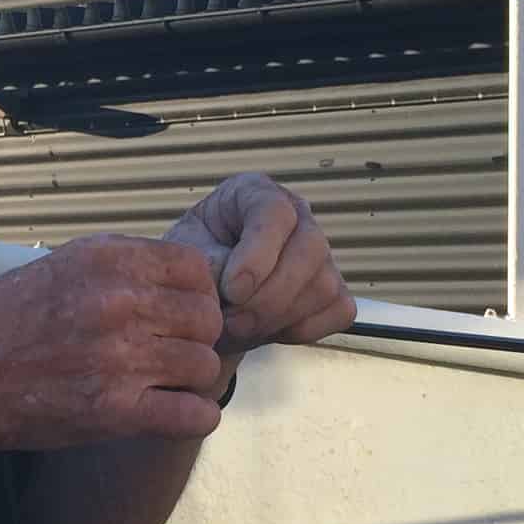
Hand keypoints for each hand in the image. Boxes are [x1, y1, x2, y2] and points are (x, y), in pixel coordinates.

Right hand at [0, 235, 228, 451]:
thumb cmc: (6, 322)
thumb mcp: (64, 266)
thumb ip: (125, 266)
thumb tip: (189, 279)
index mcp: (107, 259)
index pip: (197, 269)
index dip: (196, 295)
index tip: (175, 315)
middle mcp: (117, 302)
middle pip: (207, 319)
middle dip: (193, 339)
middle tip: (167, 356)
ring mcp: (118, 357)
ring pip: (204, 365)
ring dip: (189, 381)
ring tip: (159, 385)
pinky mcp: (114, 410)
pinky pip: (195, 414)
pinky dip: (191, 418)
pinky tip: (168, 415)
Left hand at [163, 172, 356, 352]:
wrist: (205, 298)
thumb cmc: (195, 266)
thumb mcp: (186, 258)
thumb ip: (207, 265)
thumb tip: (233, 286)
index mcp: (255, 193)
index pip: (274, 212)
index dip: (256, 256)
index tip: (231, 291)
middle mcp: (297, 217)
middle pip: (309, 249)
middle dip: (269, 297)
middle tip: (233, 322)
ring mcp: (322, 254)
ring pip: (323, 286)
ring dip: (279, 318)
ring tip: (239, 328)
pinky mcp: (334, 290)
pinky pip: (337, 312)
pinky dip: (302, 329)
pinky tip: (267, 329)